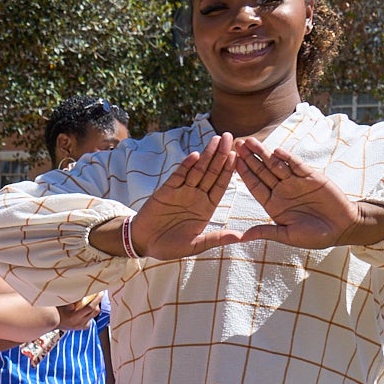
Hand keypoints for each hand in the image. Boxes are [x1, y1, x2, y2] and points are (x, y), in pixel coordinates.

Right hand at [54, 294, 102, 330]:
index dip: (96, 299)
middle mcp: (79, 323)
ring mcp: (81, 326)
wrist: (52, 321)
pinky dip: (91, 312)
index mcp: (74, 317)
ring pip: (95, 314)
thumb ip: (74, 299)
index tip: (100, 292)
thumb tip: (86, 291)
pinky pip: (92, 318)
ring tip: (93, 299)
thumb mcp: (63, 303)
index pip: (90, 307)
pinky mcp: (83, 327)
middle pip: (95, 311)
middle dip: (98, 301)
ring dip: (95, 306)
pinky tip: (87, 309)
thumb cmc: (56, 310)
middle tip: (98, 293)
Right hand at [123, 132, 242, 260]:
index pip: (220, 185)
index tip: (239, 156)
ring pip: (197, 170)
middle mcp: (195, 196)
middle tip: (231, 137)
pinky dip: (186, 166)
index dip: (229, 171)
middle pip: (211, 172)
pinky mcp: (165, 191)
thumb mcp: (195, 246)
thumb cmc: (169, 247)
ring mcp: (181, 192)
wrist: (142, 243)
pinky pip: (178, 176)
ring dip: (207, 155)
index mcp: (206, 208)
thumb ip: (216, 239)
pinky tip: (194, 156)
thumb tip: (241, 237)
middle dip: (221, 155)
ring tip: (217, 139)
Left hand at [236, 138, 383, 247]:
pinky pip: (297, 166)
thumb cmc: (315, 236)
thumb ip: (266, 232)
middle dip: (249, 158)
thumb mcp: (288, 236)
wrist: (343, 228)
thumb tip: (241, 237)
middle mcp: (282, 190)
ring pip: (277, 165)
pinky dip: (288, 158)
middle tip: (236, 144)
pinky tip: (277, 151)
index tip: (231, 162)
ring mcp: (296, 182)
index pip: (254, 186)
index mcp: (273, 204)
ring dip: (264, 153)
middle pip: (262, 171)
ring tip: (250, 142)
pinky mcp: (312, 177)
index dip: (243, 174)